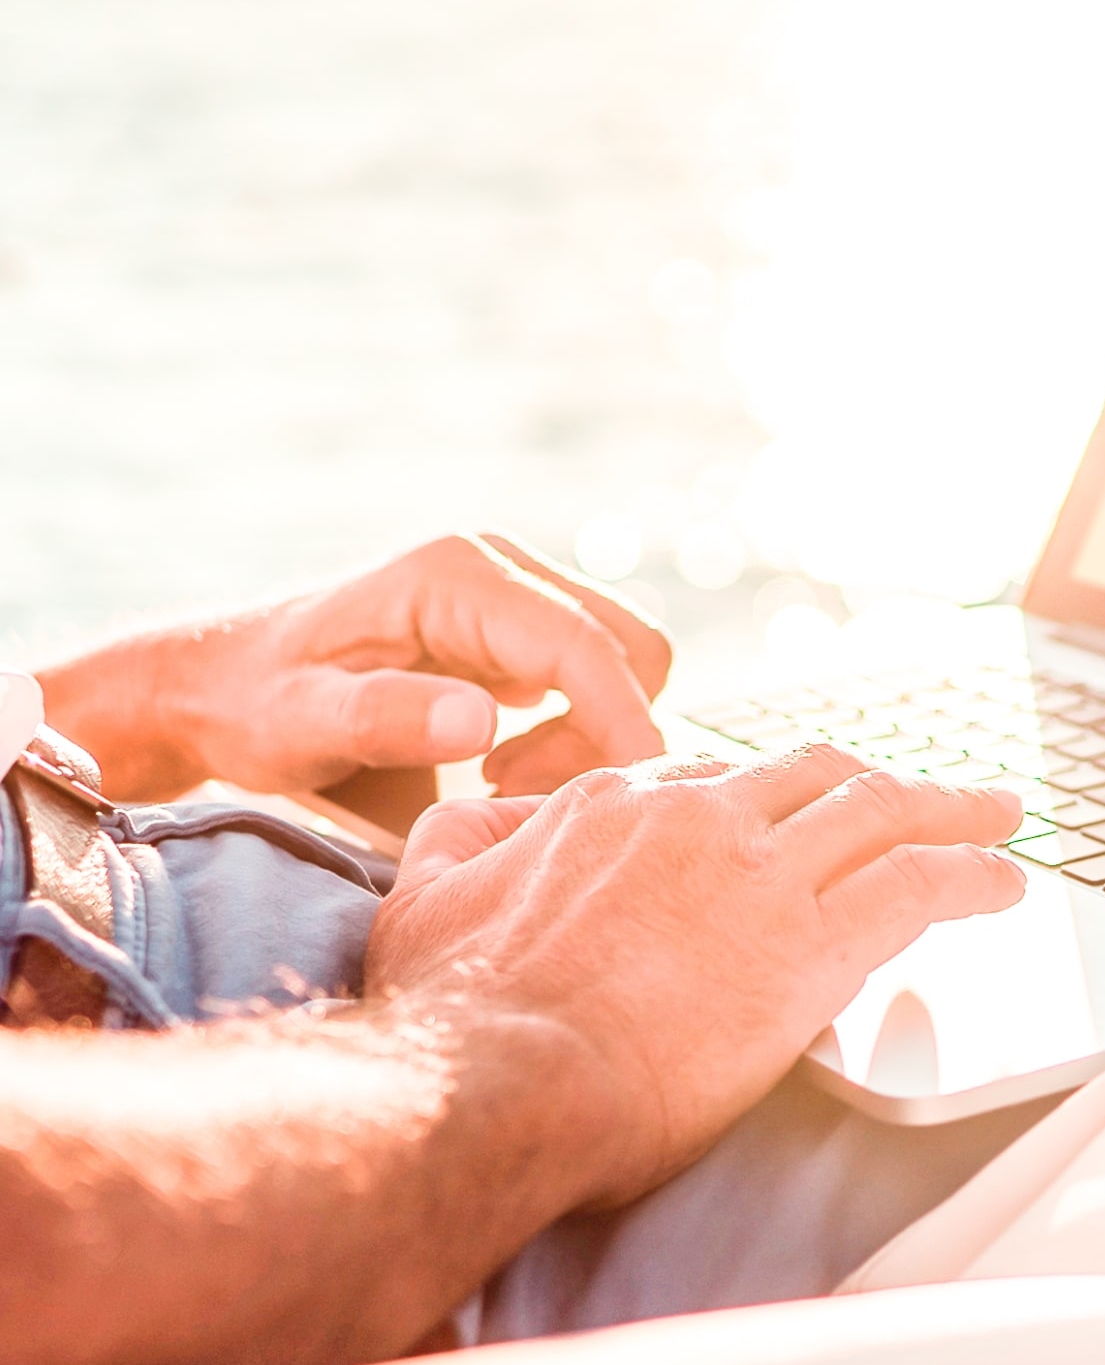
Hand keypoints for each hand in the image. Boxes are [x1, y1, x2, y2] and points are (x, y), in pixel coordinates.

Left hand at [41, 534, 671, 801]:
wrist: (215, 683)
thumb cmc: (250, 707)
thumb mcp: (299, 723)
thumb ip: (387, 718)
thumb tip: (484, 721)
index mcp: (458, 575)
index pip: (584, 644)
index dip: (622, 722)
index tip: (627, 798)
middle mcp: (499, 566)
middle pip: (629, 646)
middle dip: (606, 731)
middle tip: (518, 797)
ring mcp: (513, 591)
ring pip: (620, 661)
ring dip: (590, 733)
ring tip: (500, 785)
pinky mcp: (517, 624)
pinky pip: (591, 673)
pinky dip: (576, 726)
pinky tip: (500, 764)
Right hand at [366, 744, 1025, 1204]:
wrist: (490, 1083)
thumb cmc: (451, 1012)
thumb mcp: (428, 891)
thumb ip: (464, 838)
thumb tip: (486, 815)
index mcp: (617, 804)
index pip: (721, 781)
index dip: (774, 799)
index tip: (805, 818)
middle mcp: (699, 818)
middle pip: (819, 777)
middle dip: (884, 781)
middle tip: (937, 791)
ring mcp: (760, 874)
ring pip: (884, 813)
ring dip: (954, 809)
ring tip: (1001, 814)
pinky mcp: (811, 944)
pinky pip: (920, 885)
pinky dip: (973, 875)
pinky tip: (1006, 883)